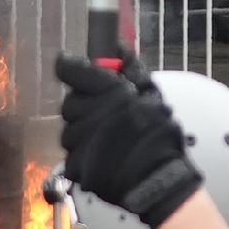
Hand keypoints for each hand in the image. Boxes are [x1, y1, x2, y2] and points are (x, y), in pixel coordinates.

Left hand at [51, 48, 199, 226]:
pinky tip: (104, 158)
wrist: (158, 181)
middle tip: (104, 114)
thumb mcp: (153, 95)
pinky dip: (85, 156)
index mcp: (109, 92)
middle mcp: (90, 114)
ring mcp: (79, 143)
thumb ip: (132, 68)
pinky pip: (72, 155)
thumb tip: (119, 46)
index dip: (71, 67)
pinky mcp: (75, 167)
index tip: (72, 66)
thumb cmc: (160, 136)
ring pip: (69, 131)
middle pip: (70, 103)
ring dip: (84, 133)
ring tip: (108, 141)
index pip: (70, 69)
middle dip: (84, 106)